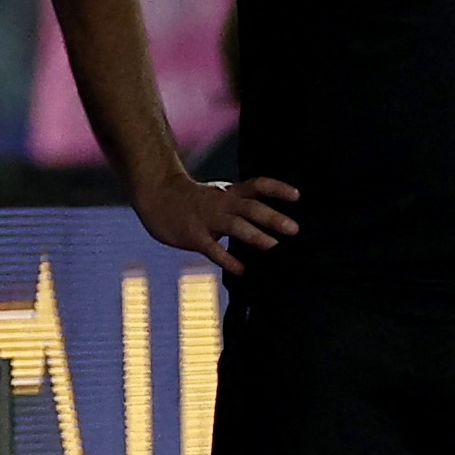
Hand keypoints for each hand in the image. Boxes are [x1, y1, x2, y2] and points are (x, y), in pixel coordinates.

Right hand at [134, 172, 298, 278]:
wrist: (156, 196)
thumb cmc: (196, 200)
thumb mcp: (221, 195)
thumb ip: (244, 206)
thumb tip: (275, 223)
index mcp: (231, 193)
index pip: (258, 185)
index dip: (278, 189)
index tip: (298, 196)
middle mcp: (222, 204)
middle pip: (251, 207)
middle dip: (273, 217)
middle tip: (294, 229)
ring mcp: (208, 219)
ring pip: (235, 226)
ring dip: (255, 236)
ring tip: (274, 247)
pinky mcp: (194, 235)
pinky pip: (212, 248)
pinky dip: (227, 258)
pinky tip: (241, 268)